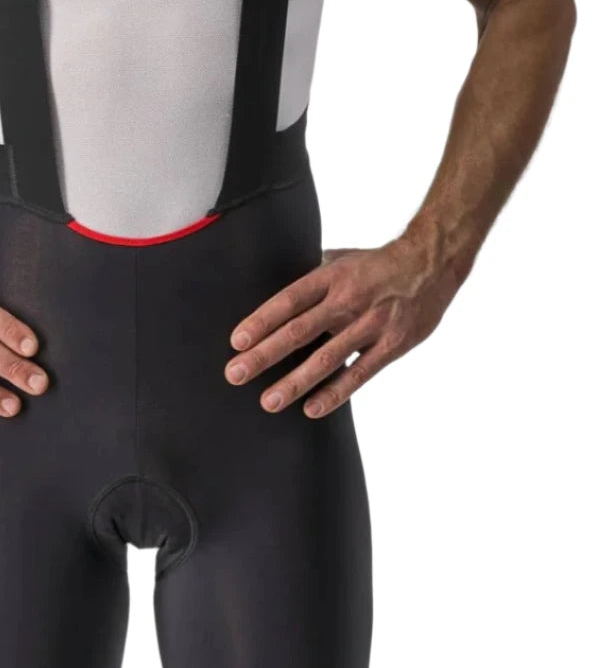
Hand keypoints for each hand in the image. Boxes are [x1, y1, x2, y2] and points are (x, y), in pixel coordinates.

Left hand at [224, 238, 458, 416]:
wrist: (432, 263)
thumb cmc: (380, 263)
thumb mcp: (342, 258)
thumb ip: (314, 276)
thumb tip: (285, 292)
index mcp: (330, 277)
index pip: (288, 301)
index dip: (261, 321)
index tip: (237, 341)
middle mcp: (346, 301)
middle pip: (298, 331)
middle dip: (264, 355)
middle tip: (235, 374)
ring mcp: (369, 325)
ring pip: (326, 359)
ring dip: (294, 382)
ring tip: (269, 401)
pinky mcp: (391, 345)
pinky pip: (359, 374)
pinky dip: (335, 393)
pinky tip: (312, 409)